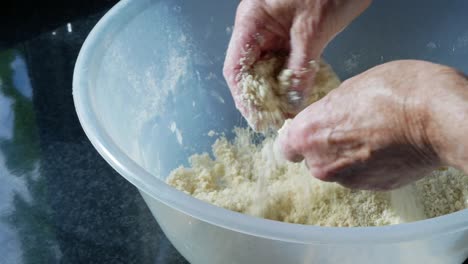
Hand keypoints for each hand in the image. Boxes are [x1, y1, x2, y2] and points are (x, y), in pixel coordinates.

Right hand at [223, 0, 371, 125]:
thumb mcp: (312, 31)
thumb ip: (300, 69)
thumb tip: (292, 103)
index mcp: (252, 22)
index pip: (236, 68)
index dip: (243, 97)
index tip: (257, 118)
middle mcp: (257, 28)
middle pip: (249, 71)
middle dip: (261, 97)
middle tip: (276, 120)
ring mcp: (273, 31)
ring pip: (267, 68)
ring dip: (276, 90)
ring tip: (287, 113)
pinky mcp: (290, 33)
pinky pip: (284, 61)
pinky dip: (290, 79)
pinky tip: (298, 95)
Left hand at [278, 60, 467, 189]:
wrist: (436, 117)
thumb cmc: (392, 92)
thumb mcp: (349, 88)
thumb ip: (327, 111)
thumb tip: (326, 119)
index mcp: (307, 135)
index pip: (285, 148)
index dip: (298, 139)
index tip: (311, 131)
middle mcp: (320, 164)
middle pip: (313, 159)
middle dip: (325, 147)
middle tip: (350, 127)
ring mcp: (346, 180)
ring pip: (338, 169)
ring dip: (348, 157)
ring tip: (374, 135)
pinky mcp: (371, 188)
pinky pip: (361, 175)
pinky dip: (369, 165)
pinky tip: (387, 148)